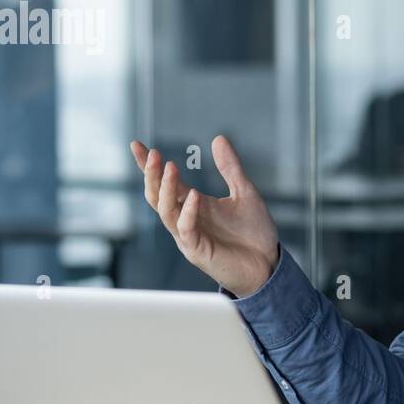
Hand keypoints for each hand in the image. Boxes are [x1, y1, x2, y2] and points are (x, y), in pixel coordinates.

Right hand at [130, 136, 279, 297]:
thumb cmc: (253, 233)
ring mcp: (188, 236)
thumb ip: (230, 168)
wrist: (267, 265)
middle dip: (151, 175)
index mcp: (193, 205)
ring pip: (165, 211)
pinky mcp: (198, 251)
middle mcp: (185, 220)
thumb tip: (218, 138)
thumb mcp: (245, 192)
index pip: (164, 182)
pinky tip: (195, 196)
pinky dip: (188, 212)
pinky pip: (186, 230)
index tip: (137, 145)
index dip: (148, 166)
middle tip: (151, 153)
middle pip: (156, 196)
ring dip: (166, 189)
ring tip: (170, 167)